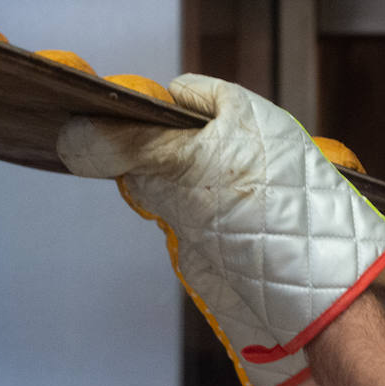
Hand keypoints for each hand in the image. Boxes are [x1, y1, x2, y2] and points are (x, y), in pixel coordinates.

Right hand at [57, 74, 384, 385]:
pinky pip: (174, 207)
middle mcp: (233, 143)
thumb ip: (133, 146)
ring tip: (136, 190)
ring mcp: (224, 186)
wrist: (310, 289)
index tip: (110, 128)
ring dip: (147, 184)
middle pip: (165, 134)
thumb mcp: (194, 163)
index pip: (175, 95)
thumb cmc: (270, 213)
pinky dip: (160, 211)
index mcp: (238, 111)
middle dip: (138, 148)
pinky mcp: (217, 224)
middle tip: (112, 162)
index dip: (144, 109)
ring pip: (165, 173)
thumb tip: (74, 138)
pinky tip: (160, 217)